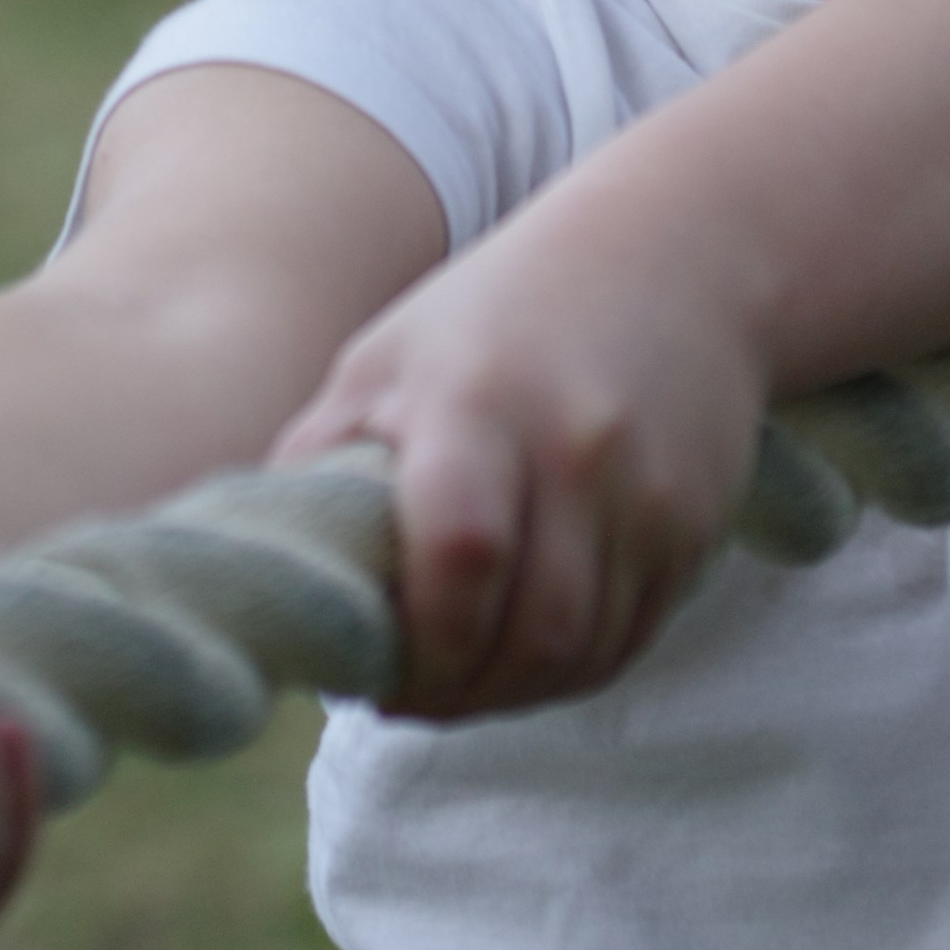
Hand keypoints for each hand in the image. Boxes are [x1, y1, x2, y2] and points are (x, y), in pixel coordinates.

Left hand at [269, 228, 766, 718]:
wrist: (675, 254)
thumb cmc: (497, 315)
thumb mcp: (387, 361)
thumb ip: (320, 463)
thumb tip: (253, 578)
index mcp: (478, 399)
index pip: (461, 550)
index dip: (420, 644)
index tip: (375, 669)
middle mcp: (577, 446)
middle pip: (532, 634)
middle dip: (459, 693)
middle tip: (407, 695)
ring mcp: (649, 490)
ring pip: (585, 654)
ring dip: (514, 694)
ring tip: (460, 677)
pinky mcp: (696, 523)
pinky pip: (633, 637)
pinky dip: (572, 666)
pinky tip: (525, 645)